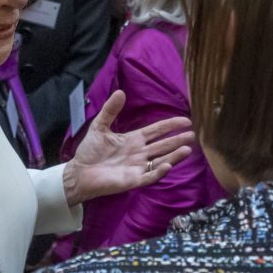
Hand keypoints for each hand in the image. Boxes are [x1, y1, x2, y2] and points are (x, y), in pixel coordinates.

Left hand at [63, 90, 193, 205]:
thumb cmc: (90, 151)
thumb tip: (120, 92)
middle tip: (192, 135)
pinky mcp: (133, 180)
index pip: (156, 131)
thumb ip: (110, 110)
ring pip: (161, 160)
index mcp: (133, 140)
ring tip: (187, 149)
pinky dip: (158, 171)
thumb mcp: (99, 127)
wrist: (80, 172)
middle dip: (177, 140)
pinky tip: (166, 165)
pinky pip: (149, 176)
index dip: (170, 126)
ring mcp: (138, 167)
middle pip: (163, 146)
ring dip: (174, 156)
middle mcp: (139, 153)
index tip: (185, 120)